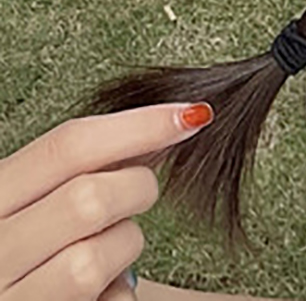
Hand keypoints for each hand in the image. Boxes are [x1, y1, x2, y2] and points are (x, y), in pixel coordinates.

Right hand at [0, 102, 212, 300]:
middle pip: (87, 200)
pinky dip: (120, 294)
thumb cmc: (26, 250)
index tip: (192, 116)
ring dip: (122, 250)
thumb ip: (81, 167)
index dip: (139, 125)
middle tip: (140, 194)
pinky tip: (102, 291)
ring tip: (110, 252)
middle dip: (135, 190)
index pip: (66, 147)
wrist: (10, 298)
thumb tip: (170, 121)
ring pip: (91, 262)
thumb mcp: (33, 201)